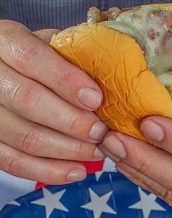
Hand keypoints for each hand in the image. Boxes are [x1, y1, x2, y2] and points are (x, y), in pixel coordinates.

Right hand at [0, 21, 107, 183]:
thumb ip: (75, 59)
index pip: (30, 58)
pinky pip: (14, 163)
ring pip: (24, 137)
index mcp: (5, 42)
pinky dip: (50, 171)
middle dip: (72, 122)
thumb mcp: (55, 47)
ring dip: (68, 150)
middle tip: (101, 132)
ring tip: (97, 152)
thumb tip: (112, 79)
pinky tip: (77, 171)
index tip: (96, 99)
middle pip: (27, 101)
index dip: (66, 81)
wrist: (13, 76)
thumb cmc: (44, 63)